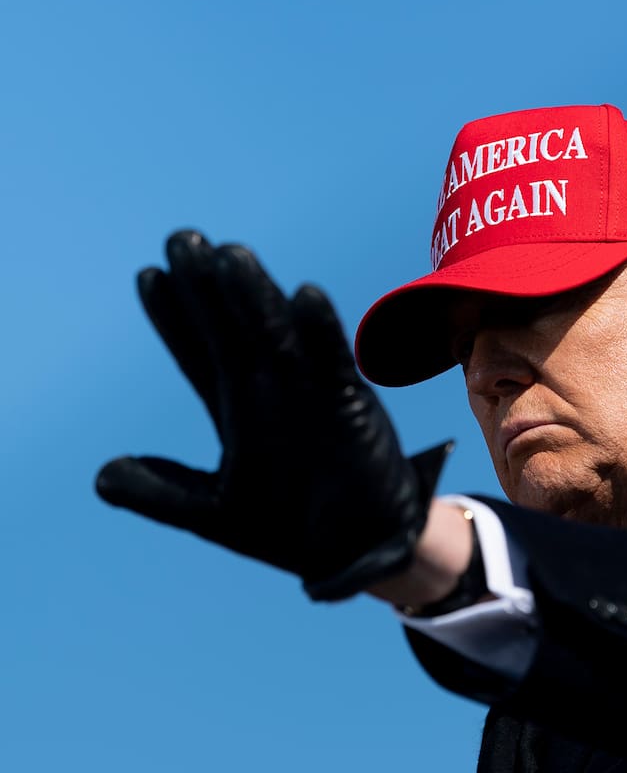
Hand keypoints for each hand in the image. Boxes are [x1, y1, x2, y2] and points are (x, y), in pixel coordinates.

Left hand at [95, 230, 450, 600]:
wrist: (359, 552)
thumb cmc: (293, 530)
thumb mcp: (216, 514)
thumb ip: (164, 493)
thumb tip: (104, 475)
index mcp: (237, 412)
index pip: (198, 353)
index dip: (174, 316)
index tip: (148, 275)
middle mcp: (271, 392)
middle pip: (232, 329)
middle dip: (207, 287)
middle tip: (182, 238)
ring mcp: (311, 394)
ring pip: (277, 335)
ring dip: (254, 296)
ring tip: (230, 255)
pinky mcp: (351, 407)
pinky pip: (334, 362)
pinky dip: (322, 330)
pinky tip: (305, 295)